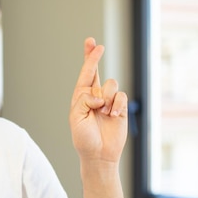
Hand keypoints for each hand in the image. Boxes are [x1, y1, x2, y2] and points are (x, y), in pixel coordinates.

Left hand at [69, 38, 127, 162]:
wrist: (99, 154)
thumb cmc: (84, 138)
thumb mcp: (76, 117)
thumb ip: (84, 100)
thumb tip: (100, 94)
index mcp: (81, 97)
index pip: (85, 74)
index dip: (89, 59)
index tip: (92, 43)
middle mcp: (95, 96)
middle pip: (97, 71)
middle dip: (95, 57)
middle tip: (97, 45)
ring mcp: (109, 101)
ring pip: (111, 84)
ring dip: (107, 98)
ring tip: (103, 113)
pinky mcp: (121, 108)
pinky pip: (122, 96)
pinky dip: (116, 106)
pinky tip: (112, 117)